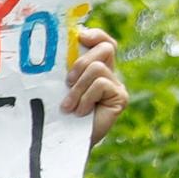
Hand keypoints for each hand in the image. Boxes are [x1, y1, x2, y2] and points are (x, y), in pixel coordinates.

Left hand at [63, 28, 127, 146]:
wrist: (64, 142)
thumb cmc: (58, 114)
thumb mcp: (59, 86)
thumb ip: (64, 67)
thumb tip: (62, 41)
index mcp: (95, 66)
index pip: (103, 41)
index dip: (96, 35)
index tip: (80, 36)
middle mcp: (109, 73)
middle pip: (105, 49)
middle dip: (81, 62)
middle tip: (67, 81)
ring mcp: (117, 86)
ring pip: (98, 68)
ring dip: (78, 88)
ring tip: (68, 106)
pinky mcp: (120, 98)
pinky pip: (101, 84)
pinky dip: (85, 98)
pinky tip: (80, 112)